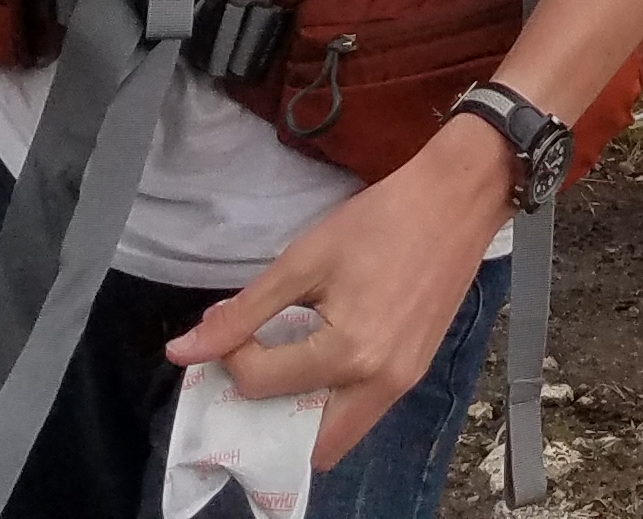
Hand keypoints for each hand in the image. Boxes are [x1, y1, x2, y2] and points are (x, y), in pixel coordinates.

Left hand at [169, 115, 508, 466]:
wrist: (459, 196)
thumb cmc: (383, 219)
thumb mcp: (304, 258)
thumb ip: (244, 311)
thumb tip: (183, 351)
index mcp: (349, 353)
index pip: (262, 382)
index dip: (231, 354)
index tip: (232, 323)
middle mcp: (380, 383)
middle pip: (310, 447)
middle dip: (267, 424)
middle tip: (248, 378)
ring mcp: (404, 381)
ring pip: (340, 435)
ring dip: (302, 420)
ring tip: (279, 371)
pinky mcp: (416, 369)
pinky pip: (364, 410)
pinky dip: (332, 402)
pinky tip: (317, 359)